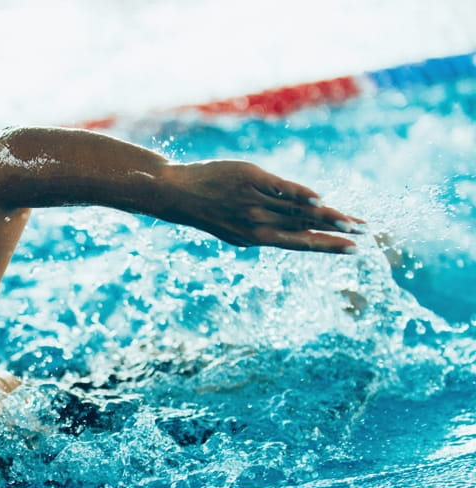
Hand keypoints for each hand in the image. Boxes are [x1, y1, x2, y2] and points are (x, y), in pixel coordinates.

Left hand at [158, 160, 364, 252]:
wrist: (179, 194)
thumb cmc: (211, 210)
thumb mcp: (237, 228)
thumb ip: (267, 229)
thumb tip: (298, 229)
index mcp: (256, 238)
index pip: (300, 243)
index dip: (328, 247)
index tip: (353, 250)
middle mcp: (258, 223)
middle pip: (306, 227)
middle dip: (338, 232)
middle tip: (365, 235)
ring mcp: (255, 202)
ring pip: (298, 211)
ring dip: (329, 216)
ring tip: (353, 221)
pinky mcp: (252, 181)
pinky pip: (282, 190)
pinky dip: (301, 195)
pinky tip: (320, 201)